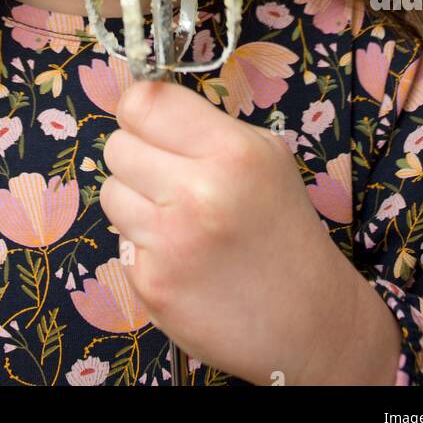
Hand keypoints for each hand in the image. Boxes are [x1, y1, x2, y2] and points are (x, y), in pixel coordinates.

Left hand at [100, 77, 394, 384]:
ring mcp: (171, 242)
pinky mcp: (152, 284)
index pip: (144, 102)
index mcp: (232, 151)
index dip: (139, 110)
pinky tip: (182, 259)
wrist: (310, 320)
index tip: (147, 123)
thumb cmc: (284, 231)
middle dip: (137, 157)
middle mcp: (199, 192)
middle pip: (118, 146)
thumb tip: (143, 106)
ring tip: (177, 220)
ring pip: (111, 192)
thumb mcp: (266, 157)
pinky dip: (145, 248)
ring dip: (135, 202)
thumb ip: (206, 128)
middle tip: (169, 178)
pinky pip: (122, 242)